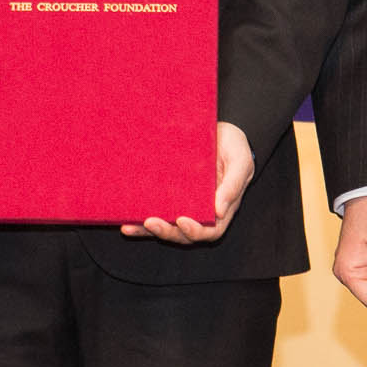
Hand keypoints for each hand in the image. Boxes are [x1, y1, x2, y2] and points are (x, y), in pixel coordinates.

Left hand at [128, 123, 253, 244]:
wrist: (222, 132)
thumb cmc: (236, 148)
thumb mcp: (241, 162)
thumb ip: (233, 186)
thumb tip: (219, 211)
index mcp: (222, 208)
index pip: (211, 231)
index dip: (196, 231)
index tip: (182, 221)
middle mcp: (202, 211)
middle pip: (184, 234)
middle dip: (167, 231)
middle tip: (150, 222)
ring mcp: (185, 205)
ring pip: (168, 227)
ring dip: (148, 230)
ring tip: (129, 226)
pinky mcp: (171, 195)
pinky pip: (156, 211)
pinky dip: (140, 219)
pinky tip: (126, 221)